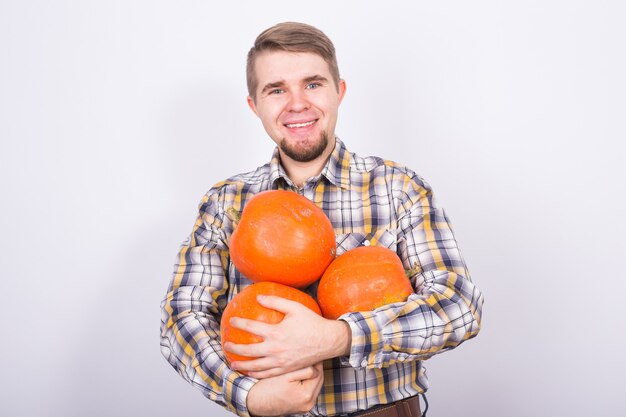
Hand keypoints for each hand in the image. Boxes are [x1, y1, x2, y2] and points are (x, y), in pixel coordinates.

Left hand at [224, 294, 350, 378]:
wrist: (328, 341)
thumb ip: (276, 301)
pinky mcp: (286, 369)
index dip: (239, 323)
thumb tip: (259, 297)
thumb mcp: (295, 307)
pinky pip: (267, 374)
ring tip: (231, 362)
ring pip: (255, 366)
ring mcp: (280, 362)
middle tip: (226, 345)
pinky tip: (249, 372)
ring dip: (241, 364)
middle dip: (234, 348)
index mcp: (276, 333)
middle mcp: (275, 349)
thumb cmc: (312, 322)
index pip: (251, 328)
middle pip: (248, 351)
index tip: (231, 321)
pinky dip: (255, 374)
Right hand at [246, 362, 323, 416]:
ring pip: (314, 384)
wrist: (255, 401)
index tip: (311, 351)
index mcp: (306, 395)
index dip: (315, 360)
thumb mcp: (285, 375)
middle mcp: (308, 403)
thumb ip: (303, 369)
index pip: (318, 372)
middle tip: (309, 355)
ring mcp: (305, 406)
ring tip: (304, 363)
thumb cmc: (266, 388)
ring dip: (311, 374)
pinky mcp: (301, 406)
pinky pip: (308, 390)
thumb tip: (316, 361)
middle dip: (314, 367)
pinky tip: (300, 374)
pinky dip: (306, 382)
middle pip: (318, 379)